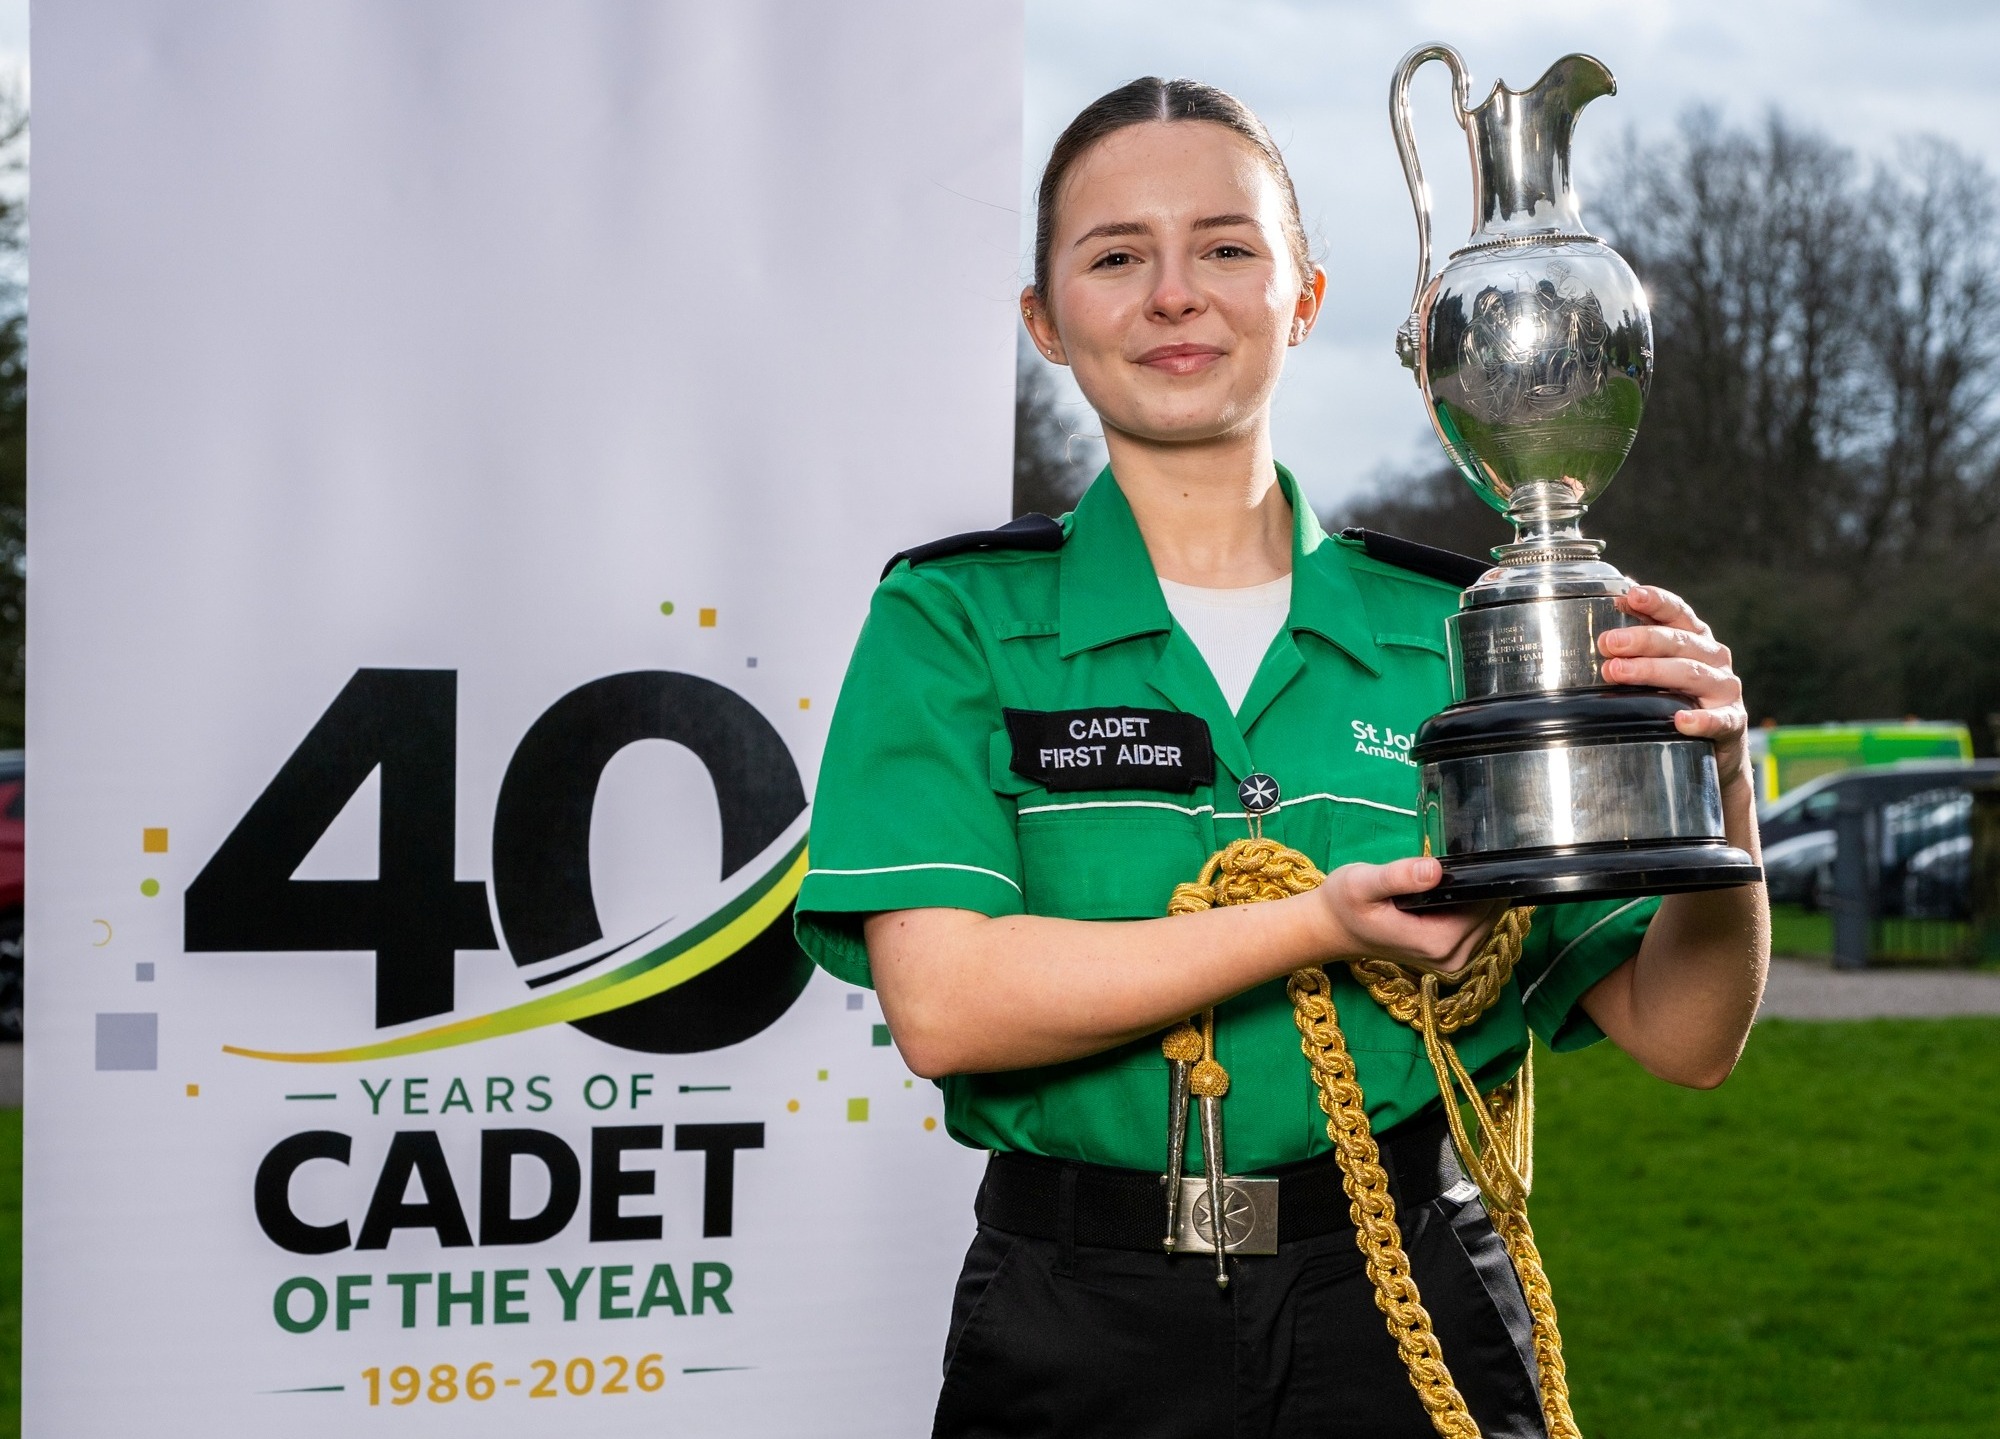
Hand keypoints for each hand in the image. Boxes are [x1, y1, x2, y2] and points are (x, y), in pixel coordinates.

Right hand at [1316, 856, 1506, 974]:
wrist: (1332, 929)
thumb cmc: (1344, 904)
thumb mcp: (1362, 883)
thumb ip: (1398, 877)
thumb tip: (1434, 870)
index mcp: (1437, 942)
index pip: (1485, 906)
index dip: (1484, 879)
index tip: (1473, 855)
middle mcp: (1451, 958)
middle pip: (1491, 914)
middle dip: (1482, 885)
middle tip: (1459, 858)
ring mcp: (1453, 960)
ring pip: (1488, 920)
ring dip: (1478, 895)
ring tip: (1452, 871)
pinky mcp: (1451, 956)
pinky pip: (1477, 926)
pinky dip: (1471, 906)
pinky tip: (1450, 890)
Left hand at [1600, 583, 1748, 790]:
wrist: (1716, 746)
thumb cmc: (1679, 698)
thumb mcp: (1661, 666)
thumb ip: (1639, 643)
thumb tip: (1609, 612)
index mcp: (1695, 639)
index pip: (1677, 613)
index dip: (1656, 602)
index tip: (1631, 595)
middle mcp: (1713, 658)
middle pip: (1679, 642)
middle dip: (1642, 639)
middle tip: (1608, 643)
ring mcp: (1725, 689)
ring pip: (1691, 674)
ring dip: (1653, 671)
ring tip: (1618, 672)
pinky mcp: (1732, 721)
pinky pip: (1718, 720)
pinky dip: (1700, 719)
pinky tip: (1680, 720)